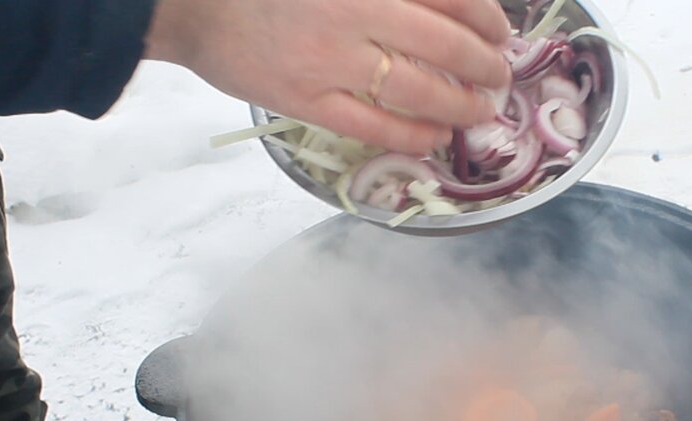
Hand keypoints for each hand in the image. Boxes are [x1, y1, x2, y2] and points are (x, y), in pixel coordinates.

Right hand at [145, 0, 512, 154]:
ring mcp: (331, 61)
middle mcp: (355, 12)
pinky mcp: (306, 100)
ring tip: (481, 110)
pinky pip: (375, 127)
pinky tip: (437, 137)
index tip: (501, 30)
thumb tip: (440, 2)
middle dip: (485, 64)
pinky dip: (413, 135)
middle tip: (500, 76)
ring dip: (462, 103)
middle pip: (446, 43)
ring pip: (418, 89)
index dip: (486, 16)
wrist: (190, 4)